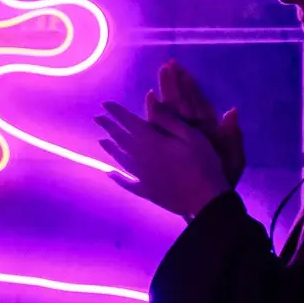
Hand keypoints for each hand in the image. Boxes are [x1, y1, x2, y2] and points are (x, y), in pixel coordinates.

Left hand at [95, 99, 231, 218]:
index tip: (105, 104)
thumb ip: (169, 121)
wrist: (206, 200)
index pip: (129, 122)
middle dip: (109, 126)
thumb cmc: (203, 164)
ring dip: (110, 148)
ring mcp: (142, 176)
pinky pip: (127, 183)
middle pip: (120, 139)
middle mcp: (141, 157)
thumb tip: (151, 103)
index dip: (116, 112)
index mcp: (152, 141)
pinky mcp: (146, 191)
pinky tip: (109, 174)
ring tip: (101, 141)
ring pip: (121, 159)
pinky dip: (117, 177)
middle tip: (97, 118)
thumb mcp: (192, 136)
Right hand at [150, 60, 244, 188]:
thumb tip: (233, 111)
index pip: (197, 102)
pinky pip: (160, 127)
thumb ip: (232, 136)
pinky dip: (155, 114)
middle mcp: (192, 128)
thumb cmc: (224, 176)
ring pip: (171, 111)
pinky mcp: (170, 146)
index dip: (190, 86)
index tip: (181, 69)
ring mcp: (179, 136)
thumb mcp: (234, 158)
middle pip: (181, 102)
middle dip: (174, 83)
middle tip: (167, 65)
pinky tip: (149, 102)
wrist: (212, 199)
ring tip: (161, 74)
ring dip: (166, 92)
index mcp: (207, 128)